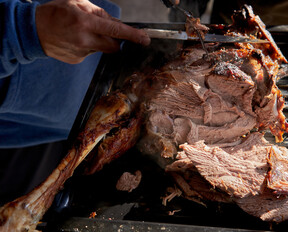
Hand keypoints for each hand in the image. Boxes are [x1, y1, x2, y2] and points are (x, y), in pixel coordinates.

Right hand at [35, 0, 150, 63]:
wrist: (33, 30)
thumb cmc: (55, 13)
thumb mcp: (78, 3)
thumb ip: (100, 13)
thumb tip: (117, 24)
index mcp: (85, 22)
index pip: (117, 31)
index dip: (134, 36)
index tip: (145, 39)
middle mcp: (85, 39)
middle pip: (114, 46)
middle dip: (117, 40)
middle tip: (108, 32)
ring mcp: (81, 52)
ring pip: (102, 50)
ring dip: (100, 42)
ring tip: (82, 33)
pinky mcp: (77, 60)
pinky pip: (91, 54)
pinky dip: (89, 47)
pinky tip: (76, 40)